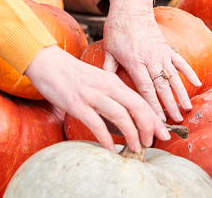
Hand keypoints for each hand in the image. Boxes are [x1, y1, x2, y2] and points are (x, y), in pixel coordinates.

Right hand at [24, 45, 167, 151]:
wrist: (48, 63)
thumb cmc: (72, 75)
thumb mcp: (98, 81)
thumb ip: (111, 96)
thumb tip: (125, 120)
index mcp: (113, 81)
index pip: (140, 100)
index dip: (154, 118)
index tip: (163, 133)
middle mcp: (106, 87)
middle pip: (136, 107)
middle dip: (148, 127)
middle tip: (152, 143)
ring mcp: (92, 95)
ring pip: (120, 115)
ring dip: (131, 134)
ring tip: (135, 149)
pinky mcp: (76, 104)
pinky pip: (96, 123)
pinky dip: (106, 138)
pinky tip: (111, 148)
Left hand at [102, 0, 201, 122]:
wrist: (131, 7)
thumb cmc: (117, 28)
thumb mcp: (108, 49)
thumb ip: (108, 69)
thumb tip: (104, 88)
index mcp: (134, 62)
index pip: (145, 88)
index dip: (153, 105)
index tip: (158, 120)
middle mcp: (150, 59)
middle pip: (162, 86)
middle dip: (170, 105)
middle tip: (177, 122)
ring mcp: (161, 53)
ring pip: (173, 77)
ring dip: (182, 94)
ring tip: (188, 109)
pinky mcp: (167, 47)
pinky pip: (181, 61)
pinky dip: (189, 72)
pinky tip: (198, 83)